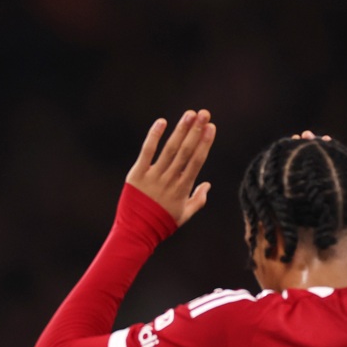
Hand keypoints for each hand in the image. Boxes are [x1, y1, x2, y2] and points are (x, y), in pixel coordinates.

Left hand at [126, 109, 214, 227]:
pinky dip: (153, 136)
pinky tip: (161, 122)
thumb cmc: (161, 224)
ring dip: (180, 130)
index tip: (211, 127)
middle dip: (196, 131)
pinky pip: (146, 152)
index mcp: (182, 189)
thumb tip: (208, 185)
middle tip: (204, 113)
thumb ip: (198, 200)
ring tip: (189, 114)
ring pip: (169, 150)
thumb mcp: (183, 215)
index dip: (205, 143)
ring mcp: (153, 177)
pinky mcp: (137, 175)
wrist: (135, 233)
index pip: (196, 161)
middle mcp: (169, 180)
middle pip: (185, 152)